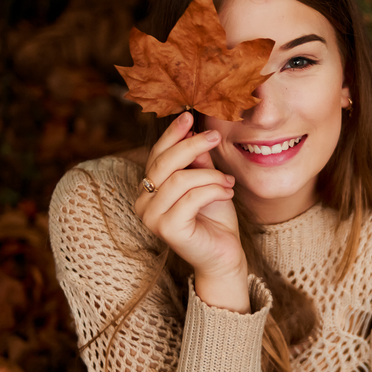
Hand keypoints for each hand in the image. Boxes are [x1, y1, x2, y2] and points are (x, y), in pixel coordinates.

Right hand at [134, 112, 249, 311]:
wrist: (224, 255)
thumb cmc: (215, 218)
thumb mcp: (207, 181)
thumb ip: (198, 160)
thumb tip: (196, 129)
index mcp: (148, 188)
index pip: (156, 155)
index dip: (172, 135)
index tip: (189, 116)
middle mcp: (143, 202)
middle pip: (164, 163)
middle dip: (192, 145)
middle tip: (215, 136)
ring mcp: (151, 218)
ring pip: (179, 180)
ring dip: (210, 175)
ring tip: (229, 181)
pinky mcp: (167, 230)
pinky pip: (191, 198)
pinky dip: (213, 190)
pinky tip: (228, 193)